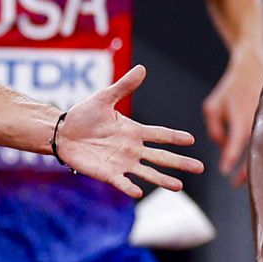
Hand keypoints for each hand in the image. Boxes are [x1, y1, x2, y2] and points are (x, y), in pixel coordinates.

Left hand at [57, 65, 204, 198]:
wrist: (62, 133)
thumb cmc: (83, 115)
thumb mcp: (104, 98)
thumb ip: (123, 86)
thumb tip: (141, 68)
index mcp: (134, 131)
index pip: (159, 134)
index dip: (175, 137)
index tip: (191, 140)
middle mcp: (132, 148)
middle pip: (161, 156)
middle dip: (180, 162)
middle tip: (200, 168)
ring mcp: (121, 162)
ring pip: (147, 172)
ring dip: (162, 180)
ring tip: (179, 186)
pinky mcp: (107, 173)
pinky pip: (121, 182)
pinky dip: (129, 187)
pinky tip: (139, 192)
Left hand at [203, 52, 262, 186]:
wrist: (254, 66)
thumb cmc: (230, 88)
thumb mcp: (213, 106)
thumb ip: (215, 129)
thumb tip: (222, 148)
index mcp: (242, 116)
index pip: (237, 143)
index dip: (232, 160)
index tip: (224, 173)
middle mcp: (260, 120)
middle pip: (257, 152)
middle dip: (247, 171)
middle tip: (236, 185)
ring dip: (259, 165)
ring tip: (247, 180)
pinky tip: (261, 165)